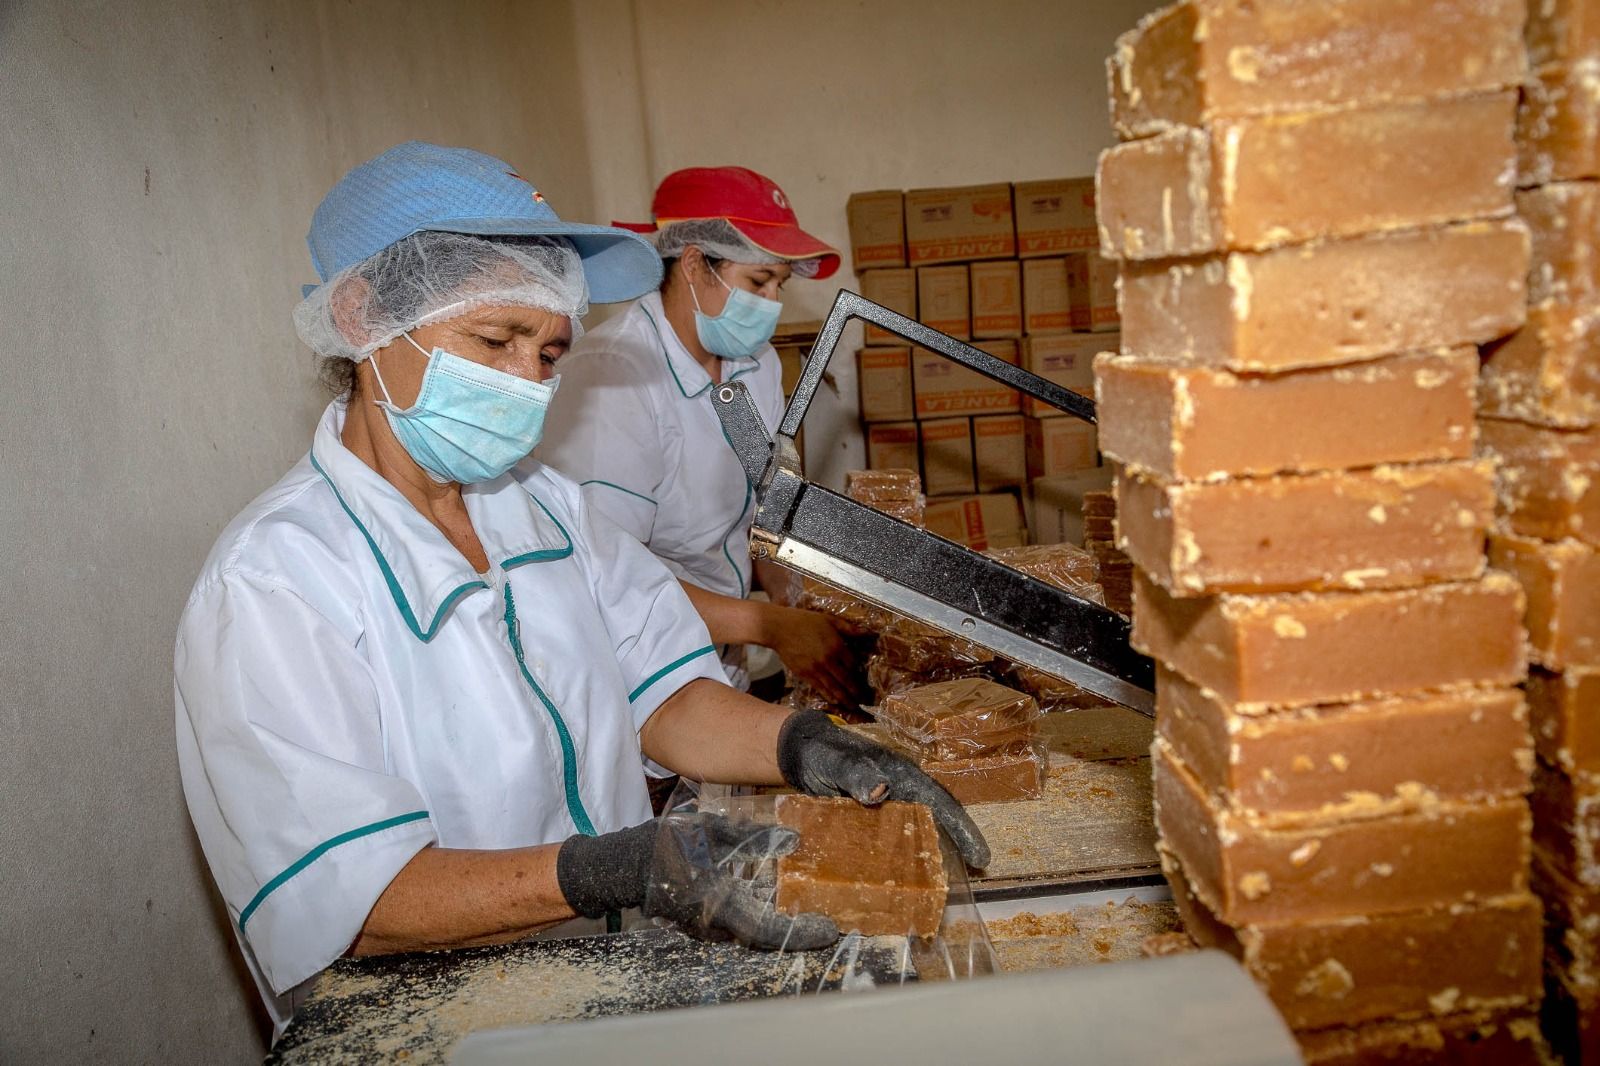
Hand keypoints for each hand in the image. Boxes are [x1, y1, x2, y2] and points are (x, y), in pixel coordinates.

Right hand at [556, 815, 839, 950]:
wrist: (626, 864)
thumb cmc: (667, 845)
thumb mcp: (712, 831)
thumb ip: (753, 837)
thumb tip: (793, 839)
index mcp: (718, 904)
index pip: (767, 931)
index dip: (800, 935)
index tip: (830, 931)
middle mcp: (715, 924)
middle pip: (765, 938)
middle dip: (797, 934)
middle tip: (829, 924)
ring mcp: (707, 928)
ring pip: (752, 935)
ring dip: (782, 928)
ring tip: (811, 915)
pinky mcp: (704, 923)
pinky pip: (740, 926)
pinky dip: (764, 920)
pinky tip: (778, 904)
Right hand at [766, 606, 866, 707]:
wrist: (780, 628)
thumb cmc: (805, 621)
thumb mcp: (830, 620)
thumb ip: (849, 628)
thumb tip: (869, 632)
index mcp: (837, 646)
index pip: (852, 664)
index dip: (857, 671)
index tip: (860, 677)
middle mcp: (828, 660)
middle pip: (846, 680)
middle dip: (855, 692)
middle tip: (863, 700)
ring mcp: (816, 669)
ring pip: (834, 688)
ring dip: (844, 698)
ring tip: (852, 706)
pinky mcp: (804, 674)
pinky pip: (820, 688)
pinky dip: (828, 696)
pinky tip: (835, 701)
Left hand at [776, 710, 991, 867]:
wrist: (801, 754)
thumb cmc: (822, 752)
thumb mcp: (836, 760)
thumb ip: (855, 771)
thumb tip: (881, 789)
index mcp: (901, 775)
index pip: (940, 803)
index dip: (962, 829)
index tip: (981, 855)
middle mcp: (900, 791)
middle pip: (936, 820)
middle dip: (956, 845)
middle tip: (975, 873)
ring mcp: (887, 806)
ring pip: (916, 832)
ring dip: (930, 854)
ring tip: (944, 883)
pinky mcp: (870, 819)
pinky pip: (890, 840)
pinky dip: (900, 858)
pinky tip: (903, 879)